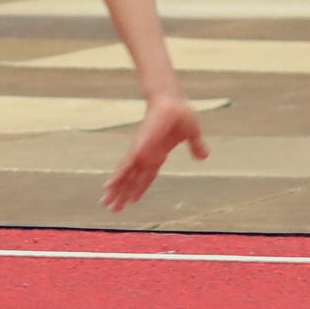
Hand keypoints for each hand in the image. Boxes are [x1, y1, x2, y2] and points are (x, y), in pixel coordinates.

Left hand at [102, 96, 208, 211]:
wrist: (173, 100)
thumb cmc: (180, 113)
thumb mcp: (192, 134)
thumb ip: (196, 147)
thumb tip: (204, 157)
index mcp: (157, 155)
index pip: (146, 177)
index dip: (139, 189)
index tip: (131, 201)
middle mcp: (146, 156)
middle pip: (132, 180)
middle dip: (123, 195)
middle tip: (111, 209)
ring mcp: (141, 151)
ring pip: (125, 175)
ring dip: (116, 189)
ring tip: (105, 202)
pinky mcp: (139, 147)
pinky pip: (127, 164)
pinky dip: (118, 175)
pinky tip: (110, 185)